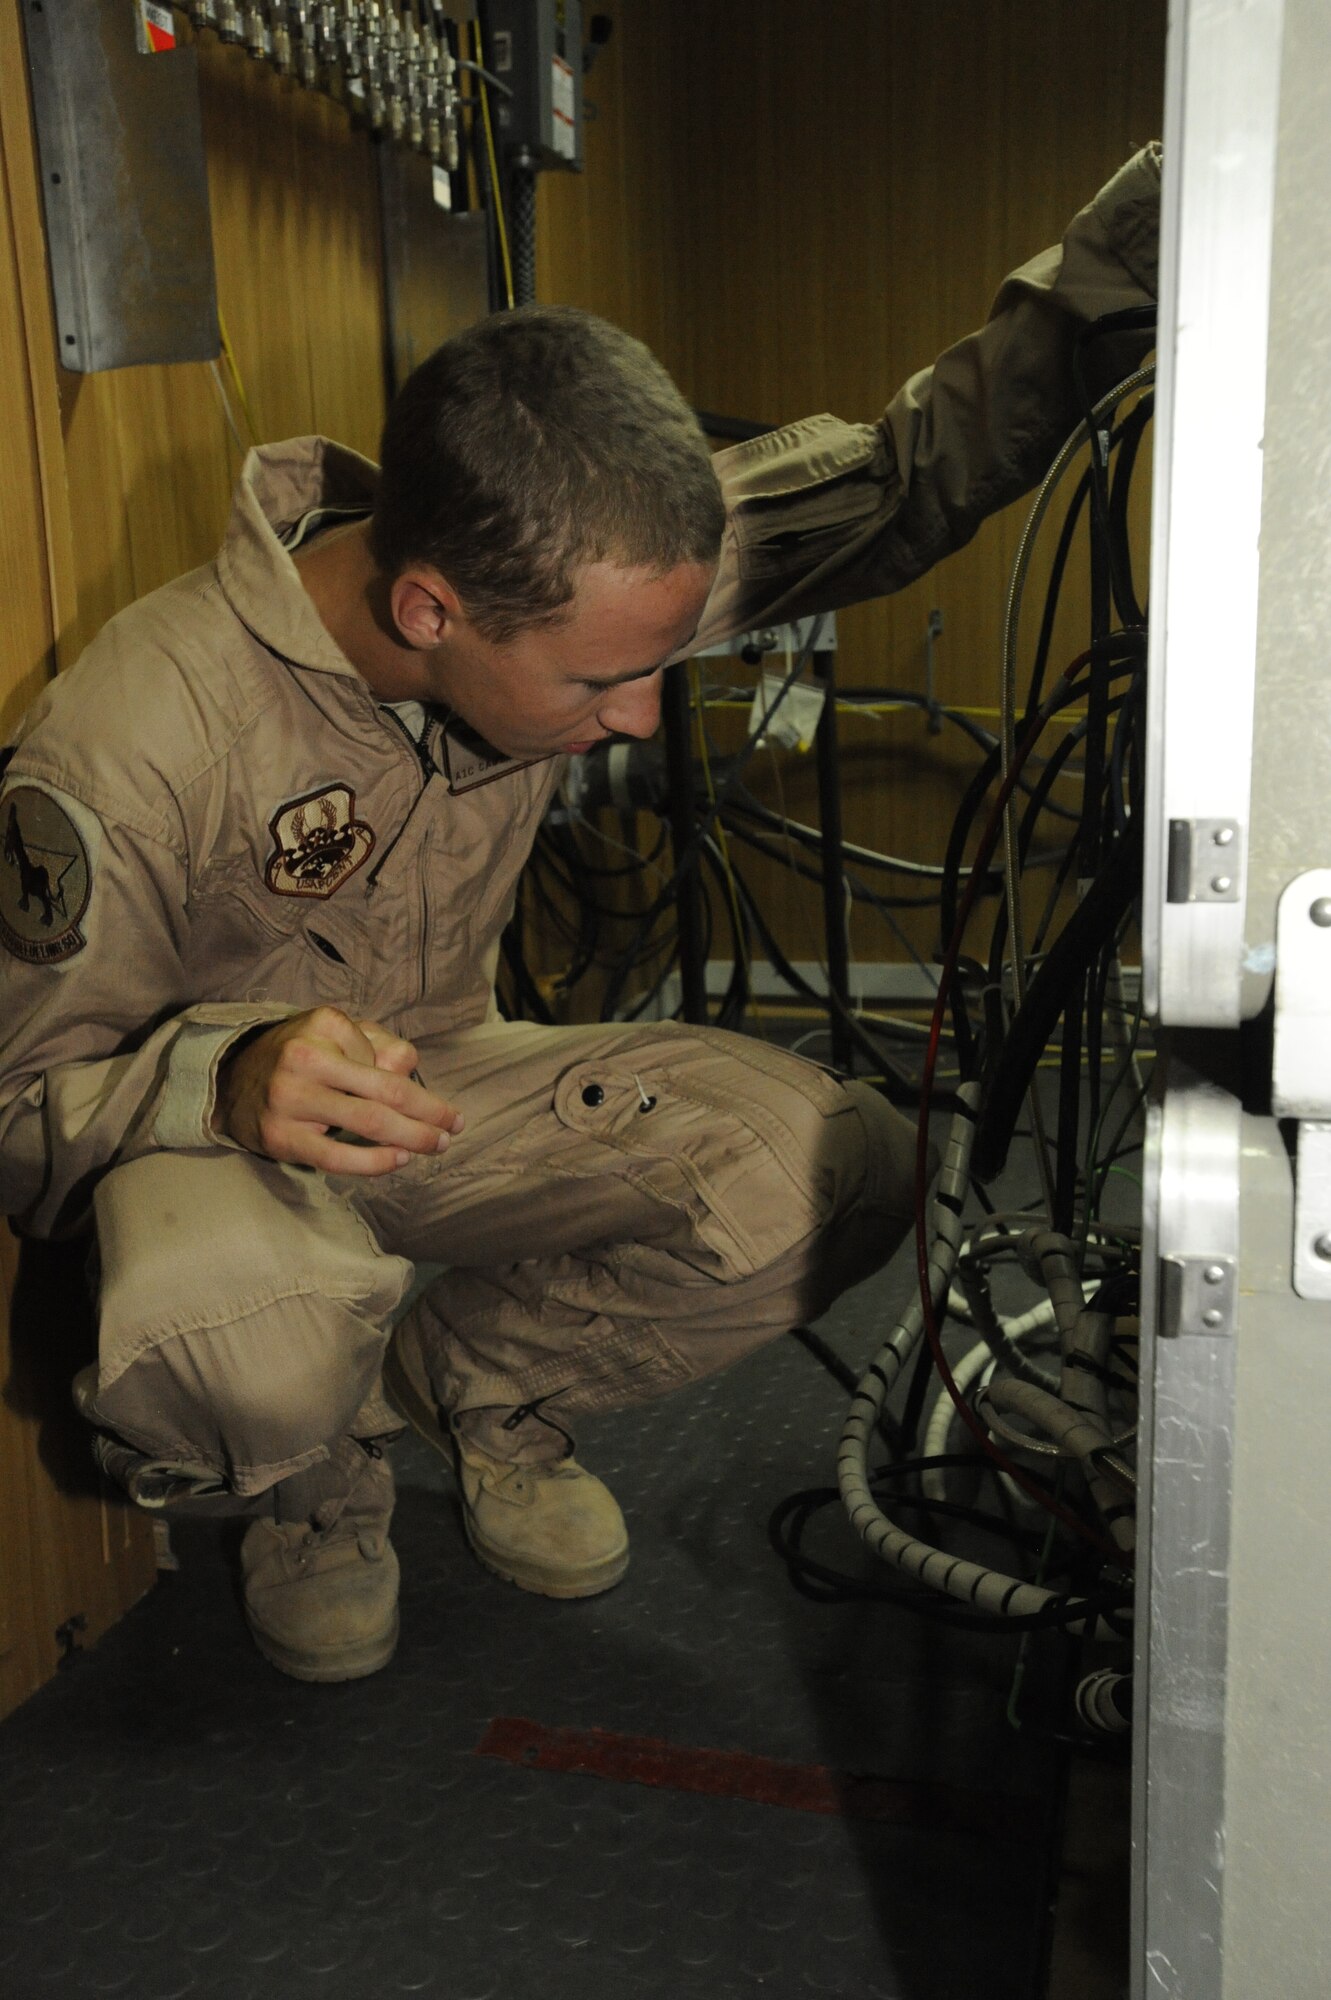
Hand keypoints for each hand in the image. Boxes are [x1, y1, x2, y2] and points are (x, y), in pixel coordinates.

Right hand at [211, 1008, 462, 1175]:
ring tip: (438, 1144)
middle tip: (455, 1126)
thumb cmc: (301, 1057)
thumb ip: (380, 1045)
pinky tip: (399, 1160)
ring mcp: (290, 1100)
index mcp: (324, 1026)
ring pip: (368, 1123)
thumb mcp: (338, 1035)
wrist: (232, 1082)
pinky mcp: (281, 1137)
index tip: (424, 1099)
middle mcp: (305, 1059)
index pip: (386, 1056)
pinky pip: (337, 1156)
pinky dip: (375, 1162)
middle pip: (387, 1091)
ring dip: (413, 1138)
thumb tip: (409, 1066)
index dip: (408, 1078)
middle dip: (430, 1113)